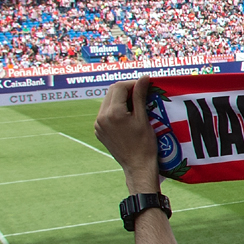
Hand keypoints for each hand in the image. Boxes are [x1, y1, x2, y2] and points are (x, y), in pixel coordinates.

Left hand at [95, 76, 161, 192]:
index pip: (119, 87)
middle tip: (141, 93)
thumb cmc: (145, 144)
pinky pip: (105, 114)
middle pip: (111, 92)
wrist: (137, 166)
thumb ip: (140, 96)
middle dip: (126, 90)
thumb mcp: (143, 118)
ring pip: (107, 102)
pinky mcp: (99, 132)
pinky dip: (115, 110)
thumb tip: (143, 78)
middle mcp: (101, 117)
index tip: (145, 86)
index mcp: (113, 113)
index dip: (133, 84)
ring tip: (135, 104)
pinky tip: (127, 116)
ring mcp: (98, 125)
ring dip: (120, 99)